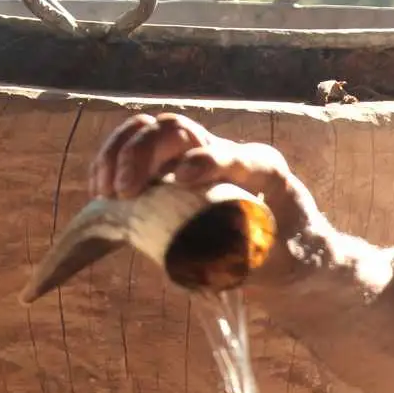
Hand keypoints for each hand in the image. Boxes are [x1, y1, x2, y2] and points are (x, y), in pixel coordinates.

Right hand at [88, 112, 319, 280]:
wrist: (289, 257)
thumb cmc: (292, 257)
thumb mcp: (287, 261)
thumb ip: (263, 259)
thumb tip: (230, 260)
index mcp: (263, 169)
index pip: (234, 153)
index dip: (208, 159)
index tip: (181, 179)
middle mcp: (227, 155)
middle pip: (179, 131)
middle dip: (145, 152)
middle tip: (125, 191)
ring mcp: (196, 161)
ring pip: (151, 132)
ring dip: (120, 153)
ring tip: (107, 192)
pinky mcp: (171, 177)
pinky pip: (135, 151)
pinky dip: (112, 162)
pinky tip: (101, 191)